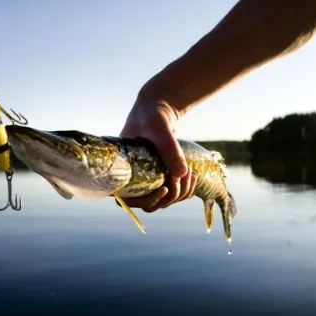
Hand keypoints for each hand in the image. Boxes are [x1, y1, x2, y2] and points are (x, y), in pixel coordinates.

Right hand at [119, 96, 197, 211]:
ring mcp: (147, 180)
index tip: (164, 188)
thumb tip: (182, 173)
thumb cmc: (152, 115)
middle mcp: (133, 178)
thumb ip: (169, 148)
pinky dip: (185, 190)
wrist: (158, 110)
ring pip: (163, 202)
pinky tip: (192, 175)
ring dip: (180, 194)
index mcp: (122, 169)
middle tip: (181, 177)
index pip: (125, 199)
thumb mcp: (159, 128)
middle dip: (169, 196)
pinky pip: (172, 195)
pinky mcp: (159, 178)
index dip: (145, 200)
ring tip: (190, 173)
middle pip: (148, 205)